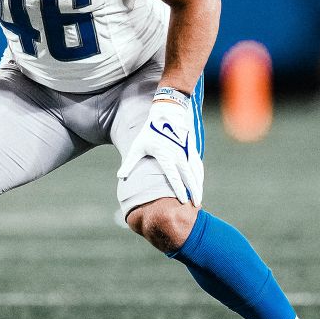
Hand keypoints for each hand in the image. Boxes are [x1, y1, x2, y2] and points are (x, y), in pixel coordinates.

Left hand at [118, 86, 202, 206]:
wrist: (167, 112)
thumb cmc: (150, 131)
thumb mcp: (138, 146)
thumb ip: (130, 163)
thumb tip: (120, 176)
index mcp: (165, 155)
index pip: (174, 176)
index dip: (179, 189)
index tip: (183, 200)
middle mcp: (178, 154)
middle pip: (188, 176)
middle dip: (193, 191)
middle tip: (196, 205)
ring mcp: (187, 150)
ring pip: (195, 172)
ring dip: (198, 185)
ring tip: (199, 199)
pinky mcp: (192, 148)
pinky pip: (198, 164)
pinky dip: (199, 175)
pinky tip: (199, 184)